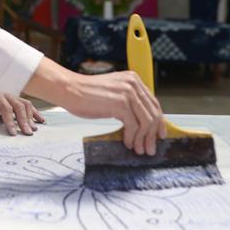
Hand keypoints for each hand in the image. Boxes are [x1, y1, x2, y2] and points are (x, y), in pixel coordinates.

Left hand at [0, 80, 45, 135]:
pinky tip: (40, 120)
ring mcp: (11, 95)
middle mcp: (5, 93)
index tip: (13, 132)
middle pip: (18, 106)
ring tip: (34, 128)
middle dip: (24, 120)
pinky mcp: (13, 98)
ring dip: (31, 116)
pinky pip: (26, 104)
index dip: (9, 120)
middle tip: (27, 133)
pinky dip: (34, 112)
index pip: (5, 108)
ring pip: (25, 104)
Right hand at [24, 59, 166, 156]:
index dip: (158, 122)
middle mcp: (133, 84)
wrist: (70, 90)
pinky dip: (132, 137)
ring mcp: (128, 93)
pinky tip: (127, 143)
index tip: (159, 135)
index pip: (153, 103)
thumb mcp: (113, 93)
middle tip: (150, 149)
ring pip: (146, 121)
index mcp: (133, 80)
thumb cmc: (86, 94)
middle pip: (152, 113)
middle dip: (152, 134)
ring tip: (139, 150)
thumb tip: (142, 123)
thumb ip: (128, 102)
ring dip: (143, 139)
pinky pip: (133, 125)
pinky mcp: (121, 104)